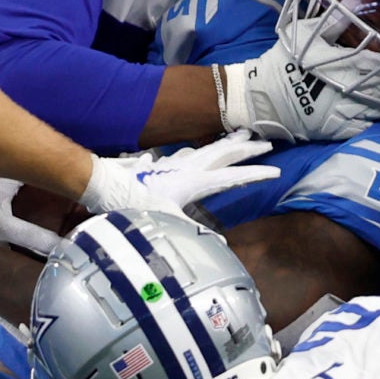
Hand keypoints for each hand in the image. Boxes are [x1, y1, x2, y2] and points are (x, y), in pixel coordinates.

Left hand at [81, 134, 277, 218]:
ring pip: (210, 149)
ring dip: (228, 142)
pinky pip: (192, 153)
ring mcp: (176, 164)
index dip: (255, 173)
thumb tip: (221, 244)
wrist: (104, 185)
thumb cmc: (132, 204)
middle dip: (247, 147)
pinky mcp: (165, 165)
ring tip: (243, 134)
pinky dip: (205, 149)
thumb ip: (192, 231)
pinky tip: (201, 150)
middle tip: (267, 141)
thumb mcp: (165, 220)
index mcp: (193, 180)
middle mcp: (188, 167)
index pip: (232, 176)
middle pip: (224, 153)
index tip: (276, 170)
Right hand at [215, 33, 379, 142]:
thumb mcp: (304, 34)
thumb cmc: (283, 62)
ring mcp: (342, 111)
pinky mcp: (334, 129)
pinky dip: (368, 121)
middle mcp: (348, 89)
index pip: (379, 65)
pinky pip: (363, 128)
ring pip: (377, 110)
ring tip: (378, 98)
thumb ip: (333, 22)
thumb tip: (357, 3)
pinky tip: (366, 114)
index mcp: (344, 64)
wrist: (262, 96)